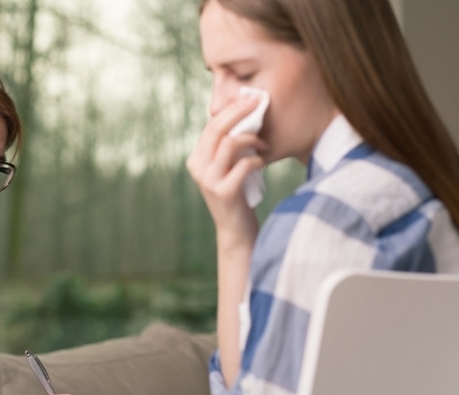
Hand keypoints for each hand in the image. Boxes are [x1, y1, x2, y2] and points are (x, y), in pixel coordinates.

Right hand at [187, 96, 266, 244]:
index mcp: (196, 160)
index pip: (211, 126)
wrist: (236, 231)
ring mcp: (209, 181)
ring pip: (229, 143)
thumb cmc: (237, 196)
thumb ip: (227, 148)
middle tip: (258, 104)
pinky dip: (257, 160)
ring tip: (263, 145)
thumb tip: (245, 116)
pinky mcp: (224, 192)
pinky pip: (244, 165)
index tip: (250, 99)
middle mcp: (197, 169)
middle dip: (239, 112)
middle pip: (216, 129)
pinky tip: (262, 164)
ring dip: (251, 139)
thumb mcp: (226, 169)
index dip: (231, 109)